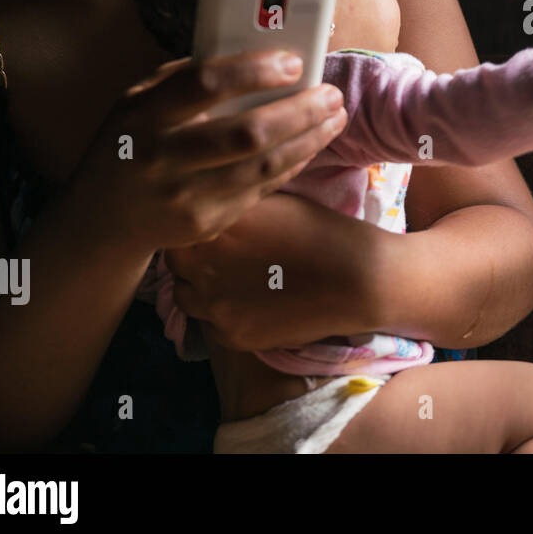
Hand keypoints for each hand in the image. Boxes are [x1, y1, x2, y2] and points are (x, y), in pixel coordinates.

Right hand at [64, 50, 348, 253]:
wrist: (103, 218)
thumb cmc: (132, 142)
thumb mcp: (138, 101)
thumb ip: (185, 77)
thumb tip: (252, 49)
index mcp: (143, 115)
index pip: (204, 84)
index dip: (255, 71)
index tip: (293, 62)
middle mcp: (161, 157)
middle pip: (246, 133)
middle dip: (300, 111)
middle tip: (332, 94)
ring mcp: (183, 196)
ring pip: (263, 167)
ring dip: (309, 139)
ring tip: (335, 118)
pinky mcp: (205, 224)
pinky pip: (261, 190)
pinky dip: (293, 164)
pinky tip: (311, 145)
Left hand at [165, 193, 376, 350]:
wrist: (356, 279)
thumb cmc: (320, 230)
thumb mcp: (272, 201)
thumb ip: (233, 203)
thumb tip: (210, 198)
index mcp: (213, 228)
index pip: (177, 226)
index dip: (193, 227)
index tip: (210, 226)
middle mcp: (202, 268)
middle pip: (176, 262)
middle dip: (194, 257)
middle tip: (223, 253)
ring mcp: (213, 306)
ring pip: (186, 296)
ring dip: (201, 286)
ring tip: (232, 278)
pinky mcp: (230, 335)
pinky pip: (209, 324)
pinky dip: (222, 312)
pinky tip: (249, 301)